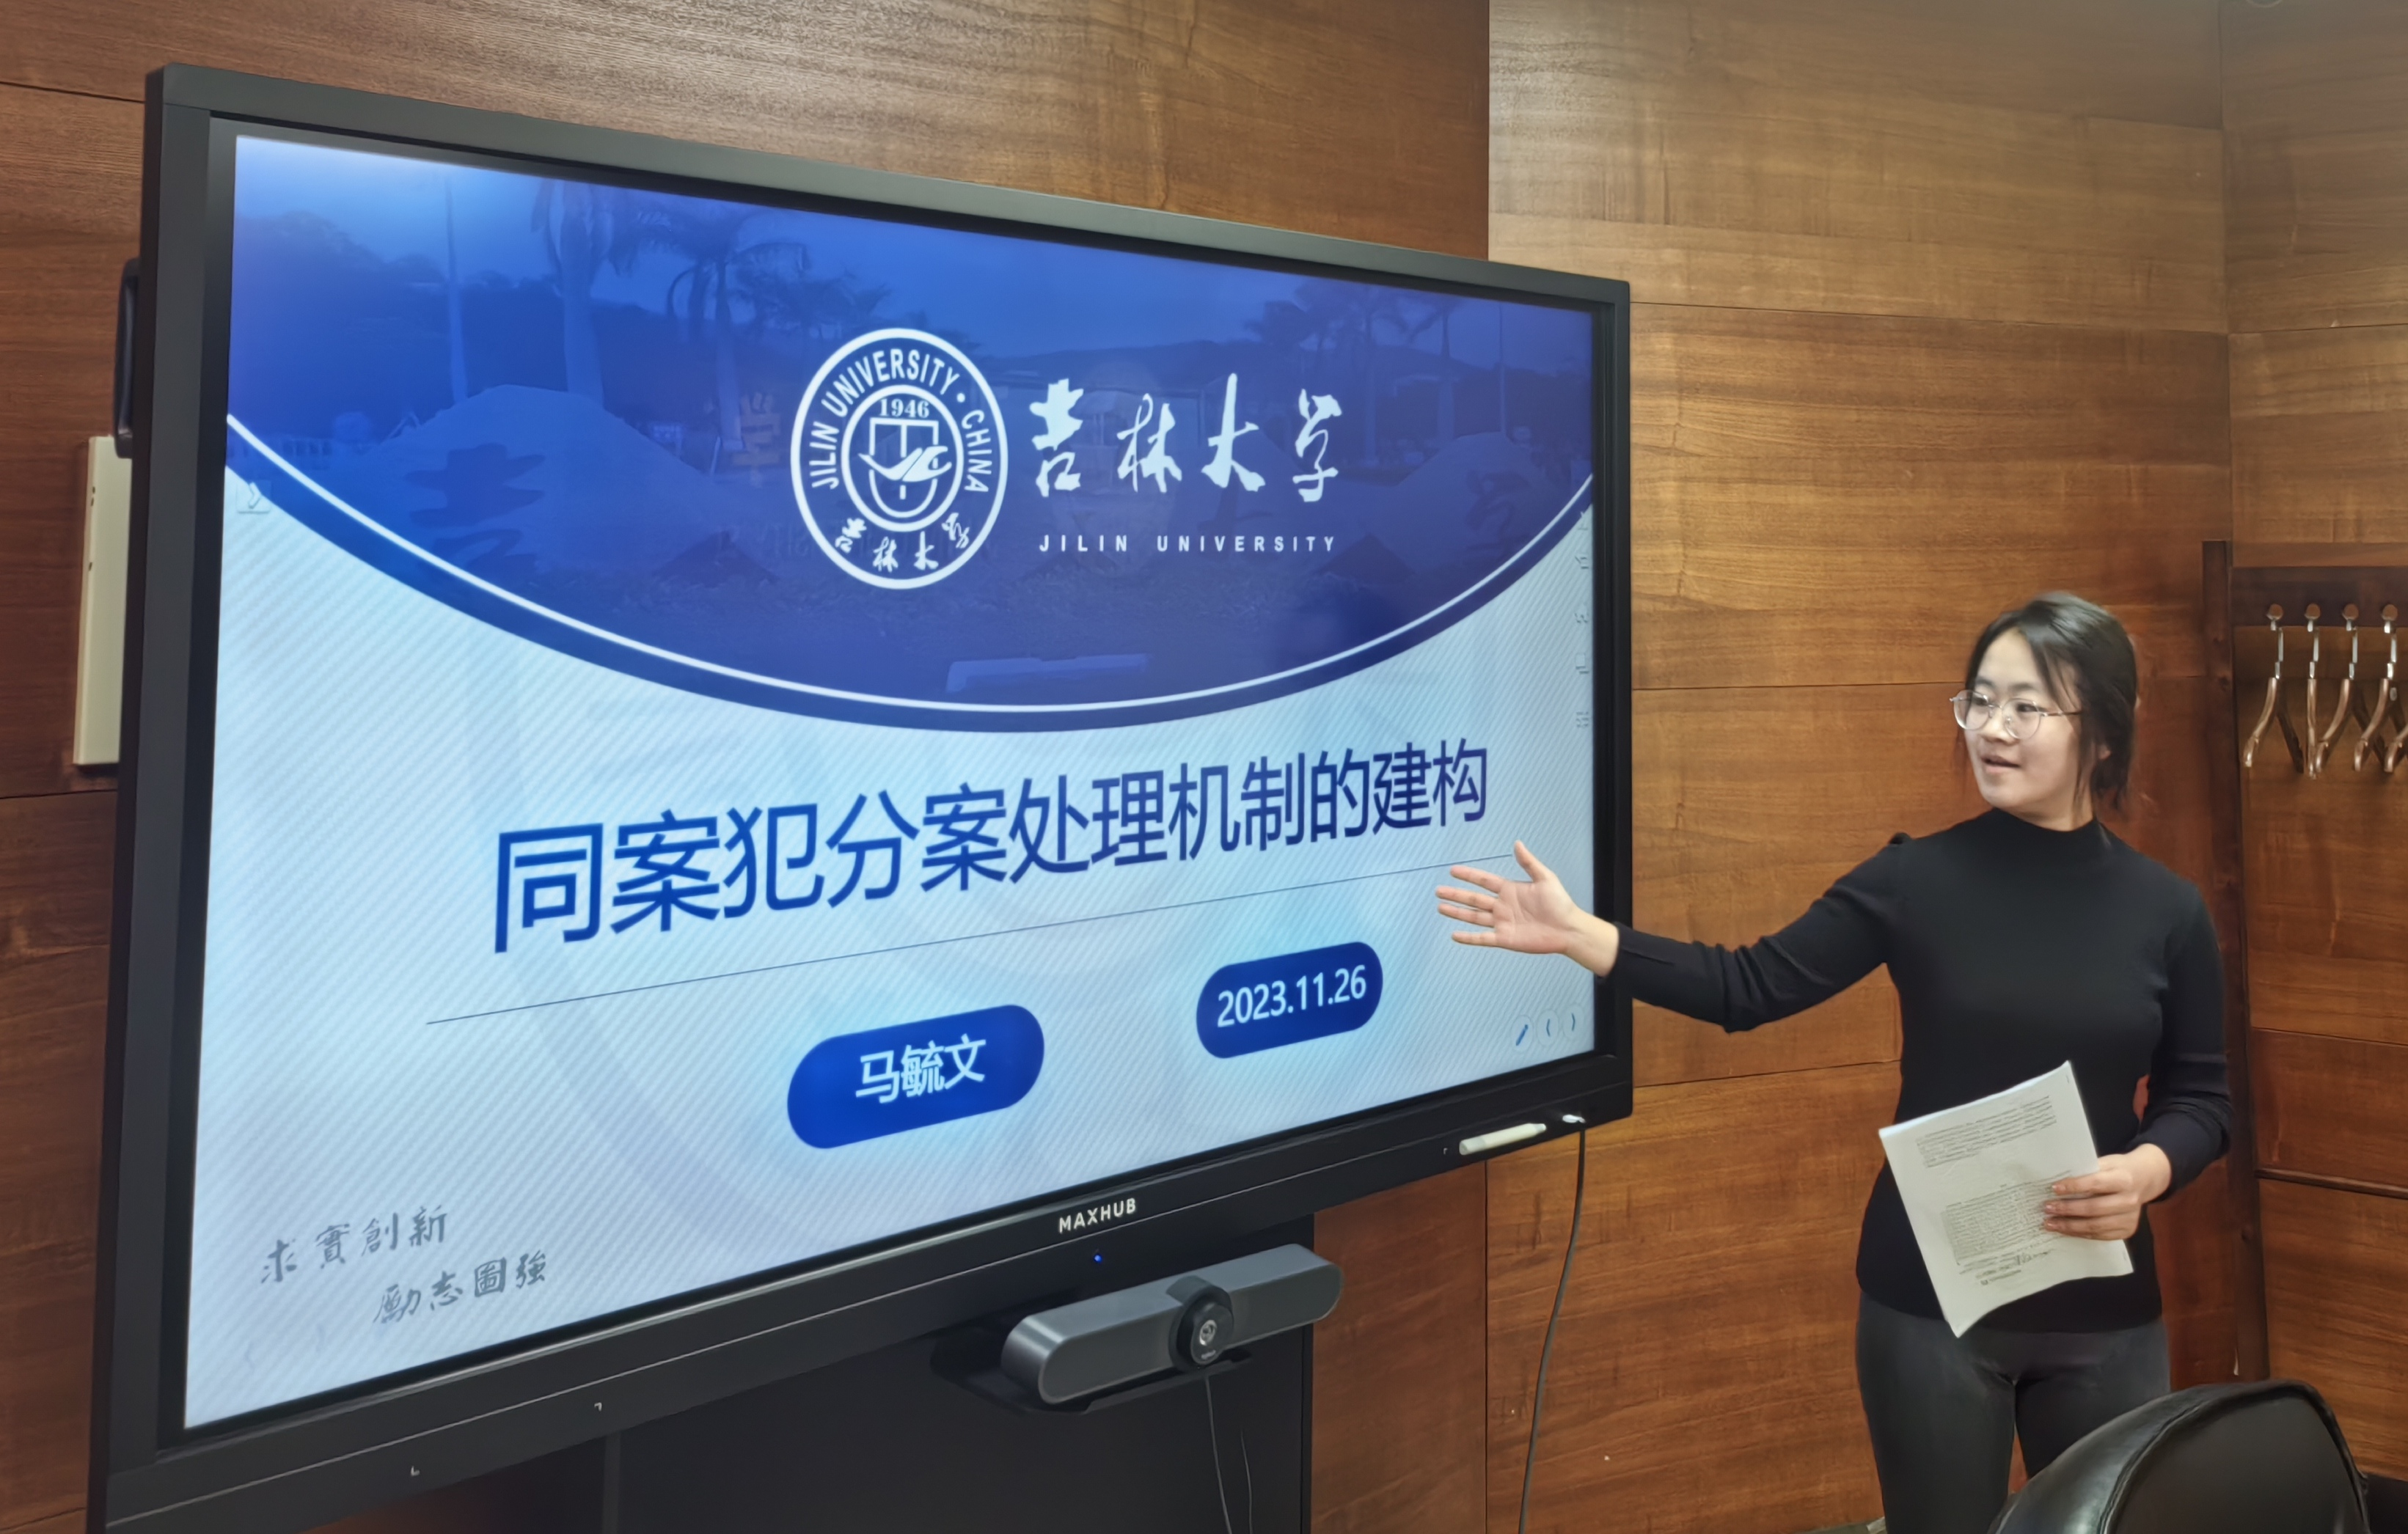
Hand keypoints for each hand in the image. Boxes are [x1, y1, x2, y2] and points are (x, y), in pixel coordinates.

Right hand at [1435, 842, 1620, 974]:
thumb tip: (1517, 843)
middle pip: (1473, 899)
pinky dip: (1468, 938)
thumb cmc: (1559, 903)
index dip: (1468, 875)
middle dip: (1456, 894)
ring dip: (1457, 912)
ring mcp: (1502, 923)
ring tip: (1440, 907)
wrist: (1568, 928)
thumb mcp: (1545, 878)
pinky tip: (1454, 935)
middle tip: (1439, 890)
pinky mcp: (1504, 939)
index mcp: (1510, 890)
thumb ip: (1529, 863)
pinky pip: (1482, 938)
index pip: (1483, 881)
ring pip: (1473, 917)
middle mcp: (1502, 906)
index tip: (1453, 870)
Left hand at [2043, 1145, 2172, 1241]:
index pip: (2096, 1184)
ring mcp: (2129, 1218)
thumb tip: (2057, 1182)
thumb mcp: (2106, 1162)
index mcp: (2123, 1179)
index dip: (2074, 1186)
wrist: (2145, 1179)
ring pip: (2096, 1226)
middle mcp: (2129, 1200)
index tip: (2054, 1188)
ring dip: (2070, 1226)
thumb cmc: (2119, 1169)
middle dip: (2068, 1209)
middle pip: (2094, 1208)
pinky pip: (2100, 1235)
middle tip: (2047, 1208)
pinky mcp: (2127, 1230)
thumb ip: (2087, 1171)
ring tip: (2050, 1223)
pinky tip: (2065, 1230)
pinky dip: (2080, 1233)